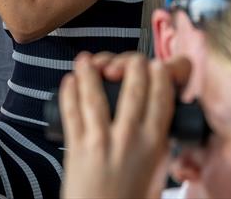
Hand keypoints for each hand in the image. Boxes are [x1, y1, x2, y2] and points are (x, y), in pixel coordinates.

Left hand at [60, 52, 191, 198]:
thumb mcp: (157, 171)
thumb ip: (159, 142)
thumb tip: (157, 115)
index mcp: (155, 144)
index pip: (162, 96)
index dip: (159, 73)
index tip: (154, 64)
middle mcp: (129, 138)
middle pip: (133, 88)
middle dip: (130, 64)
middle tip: (125, 60)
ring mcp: (101, 141)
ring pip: (95, 95)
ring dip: (90, 71)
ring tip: (87, 59)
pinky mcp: (76, 146)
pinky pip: (71, 111)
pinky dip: (69, 92)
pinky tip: (69, 79)